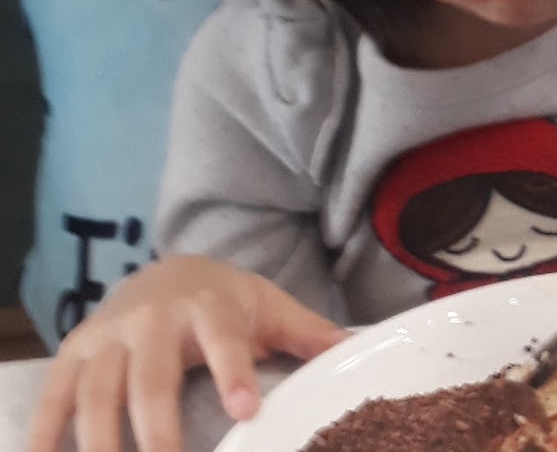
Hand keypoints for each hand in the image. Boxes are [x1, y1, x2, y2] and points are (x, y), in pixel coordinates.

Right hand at [29, 255, 347, 451]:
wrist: (169, 270)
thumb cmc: (226, 300)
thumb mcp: (270, 307)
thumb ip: (309, 332)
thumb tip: (360, 345)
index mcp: (209, 306)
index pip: (222, 340)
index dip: (233, 373)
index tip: (246, 411)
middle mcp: (153, 319)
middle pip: (150, 377)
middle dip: (156, 426)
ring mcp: (109, 335)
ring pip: (98, 391)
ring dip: (99, 441)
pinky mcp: (76, 352)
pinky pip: (56, 395)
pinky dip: (48, 431)